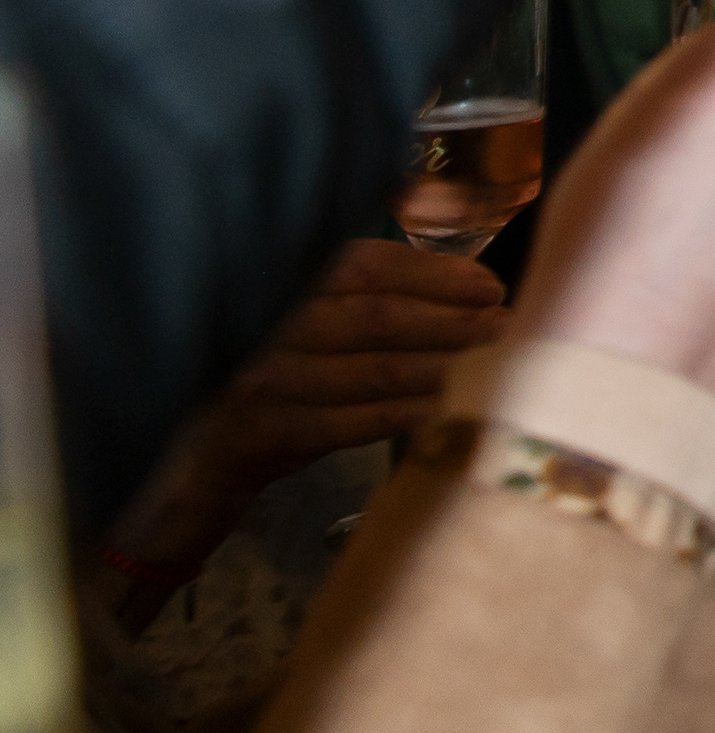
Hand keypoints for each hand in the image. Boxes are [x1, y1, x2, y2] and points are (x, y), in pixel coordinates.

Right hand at [107, 242, 505, 590]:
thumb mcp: (302, 332)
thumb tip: (462, 284)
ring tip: (496, 362)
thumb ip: (359, 300)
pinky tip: (453, 409)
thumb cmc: (268, 391)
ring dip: (444, 364)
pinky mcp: (265, 433)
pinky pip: (354, 421)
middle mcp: (264, 325)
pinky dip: (409, 413)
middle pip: (376, 315)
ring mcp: (261, 380)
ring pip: (372, 368)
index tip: (489, 286)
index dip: (432, 273)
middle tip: (508, 326)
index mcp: (277, 286)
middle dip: (452, 320)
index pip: (363, 263)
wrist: (188, 469)